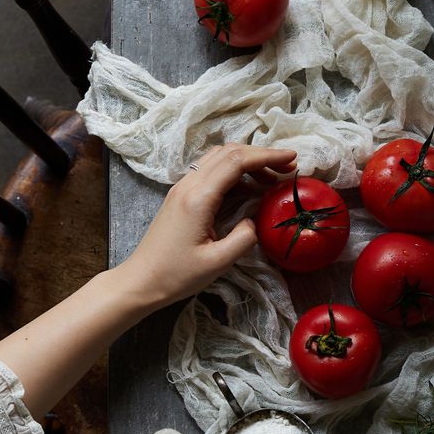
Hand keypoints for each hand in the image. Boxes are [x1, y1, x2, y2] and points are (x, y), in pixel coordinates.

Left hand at [113, 143, 295, 309]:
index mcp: (198, 198)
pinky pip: (210, 171)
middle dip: (261, 155)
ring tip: (271, 179)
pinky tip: (248, 189)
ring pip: (218, 158)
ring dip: (247, 162)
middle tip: (286, 168)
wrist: (140, 280)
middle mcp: (188, 185)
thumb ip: (244, 238)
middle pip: (228, 152)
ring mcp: (182, 188)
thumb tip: (255, 220)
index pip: (237, 161)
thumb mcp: (218, 262)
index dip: (267, 156)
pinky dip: (234, 172)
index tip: (292, 159)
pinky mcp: (181, 196)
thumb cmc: (177, 275)